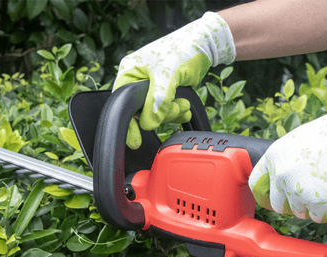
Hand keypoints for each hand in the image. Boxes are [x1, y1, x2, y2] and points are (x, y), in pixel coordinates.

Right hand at [113, 12, 234, 148]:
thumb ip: (157, 100)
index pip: (123, 103)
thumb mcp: (168, 75)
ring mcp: (152, 89)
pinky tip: (185, 109)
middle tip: (176, 107)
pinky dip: (177, 113)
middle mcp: (138, 82)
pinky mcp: (165, 94)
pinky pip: (166, 112)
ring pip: (156, 114)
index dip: (129, 124)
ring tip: (184, 104)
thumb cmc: (182, 49)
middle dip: (161, 114)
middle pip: (142, 112)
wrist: (204, 45)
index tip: (134, 142)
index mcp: (130, 73)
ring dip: (172, 113)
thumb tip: (149, 123)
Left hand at [249, 95, 326, 222]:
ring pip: (299, 212)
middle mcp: (281, 175)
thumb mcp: (297, 141)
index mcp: (274, 157)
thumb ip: (285, 160)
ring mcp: (297, 190)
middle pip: (278, 204)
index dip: (264, 194)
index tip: (270, 199)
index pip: (256, 184)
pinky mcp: (316, 202)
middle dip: (292, 204)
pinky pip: (317, 217)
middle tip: (307, 196)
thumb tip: (280, 175)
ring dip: (312, 206)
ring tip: (326, 189)